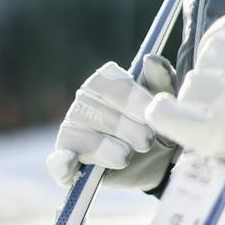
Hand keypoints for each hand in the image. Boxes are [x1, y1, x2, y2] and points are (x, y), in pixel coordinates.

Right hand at [46, 55, 178, 191]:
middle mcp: (84, 103)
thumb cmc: (159, 126)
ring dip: (102, 145)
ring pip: (77, 133)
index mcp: (106, 83)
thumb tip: (151, 59)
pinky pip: (58, 161)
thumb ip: (161, 82)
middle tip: (146, 140)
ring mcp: (73, 132)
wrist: (160, 165)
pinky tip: (69, 163)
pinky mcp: (69, 163)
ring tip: (126, 156)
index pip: (106, 81)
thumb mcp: (166, 105)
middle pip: (91, 107)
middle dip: (121, 125)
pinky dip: (61, 163)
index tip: (148, 113)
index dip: (127, 97)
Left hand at [146, 4, 224, 194]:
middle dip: (222, 84)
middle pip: (205, 68)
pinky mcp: (206, 127)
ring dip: (206, 103)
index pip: (218, 44)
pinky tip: (166, 112)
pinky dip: (164, 115)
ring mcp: (210, 91)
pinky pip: (169, 117)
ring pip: (193, 92)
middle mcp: (216, 53)